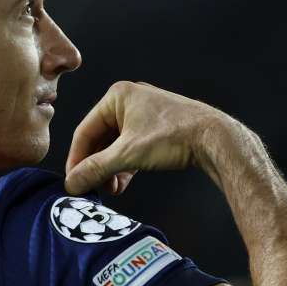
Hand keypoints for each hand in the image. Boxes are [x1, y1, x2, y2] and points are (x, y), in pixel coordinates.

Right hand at [64, 81, 232, 195]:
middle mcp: (129, 101)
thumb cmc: (174, 135)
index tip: (73, 181)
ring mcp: (144, 115)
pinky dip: (125, 166)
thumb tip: (72, 183)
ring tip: (109, 189)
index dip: (76, 159)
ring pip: (116, 146)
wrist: (214, 138)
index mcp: (117, 96)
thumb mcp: (127, 154)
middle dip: (96, 166)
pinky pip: (131, 148)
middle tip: (91, 188)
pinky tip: (122, 183)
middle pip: (100, 139)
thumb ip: (96, 169)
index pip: (85, 131)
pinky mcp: (156, 129)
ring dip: (110, 169)